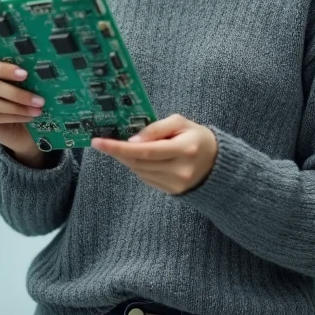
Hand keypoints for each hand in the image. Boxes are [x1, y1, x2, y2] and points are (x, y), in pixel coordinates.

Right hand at [0, 56, 49, 166]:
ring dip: (17, 107)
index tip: (25, 74)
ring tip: (37, 111)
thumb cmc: (22, 101)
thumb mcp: (25, 87)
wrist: (19, 127)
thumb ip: (26, 78)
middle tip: (39, 100)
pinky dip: (14, 116)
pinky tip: (29, 117)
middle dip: (17, 93)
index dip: (4, 69)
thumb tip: (41, 73)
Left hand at [91, 114, 217, 194]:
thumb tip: (132, 140)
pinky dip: (138, 167)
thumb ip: (156, 128)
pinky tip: (140, 158)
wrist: (216, 163)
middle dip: (118, 152)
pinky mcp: (172, 191)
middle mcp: (180, 170)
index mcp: (185, 149)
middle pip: (139, 163)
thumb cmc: (196, 137)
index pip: (145, 151)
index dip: (119, 147)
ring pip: (139, 171)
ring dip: (127, 159)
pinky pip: (145, 178)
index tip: (99, 142)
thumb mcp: (180, 123)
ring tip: (124, 147)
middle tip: (104, 142)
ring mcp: (176, 184)